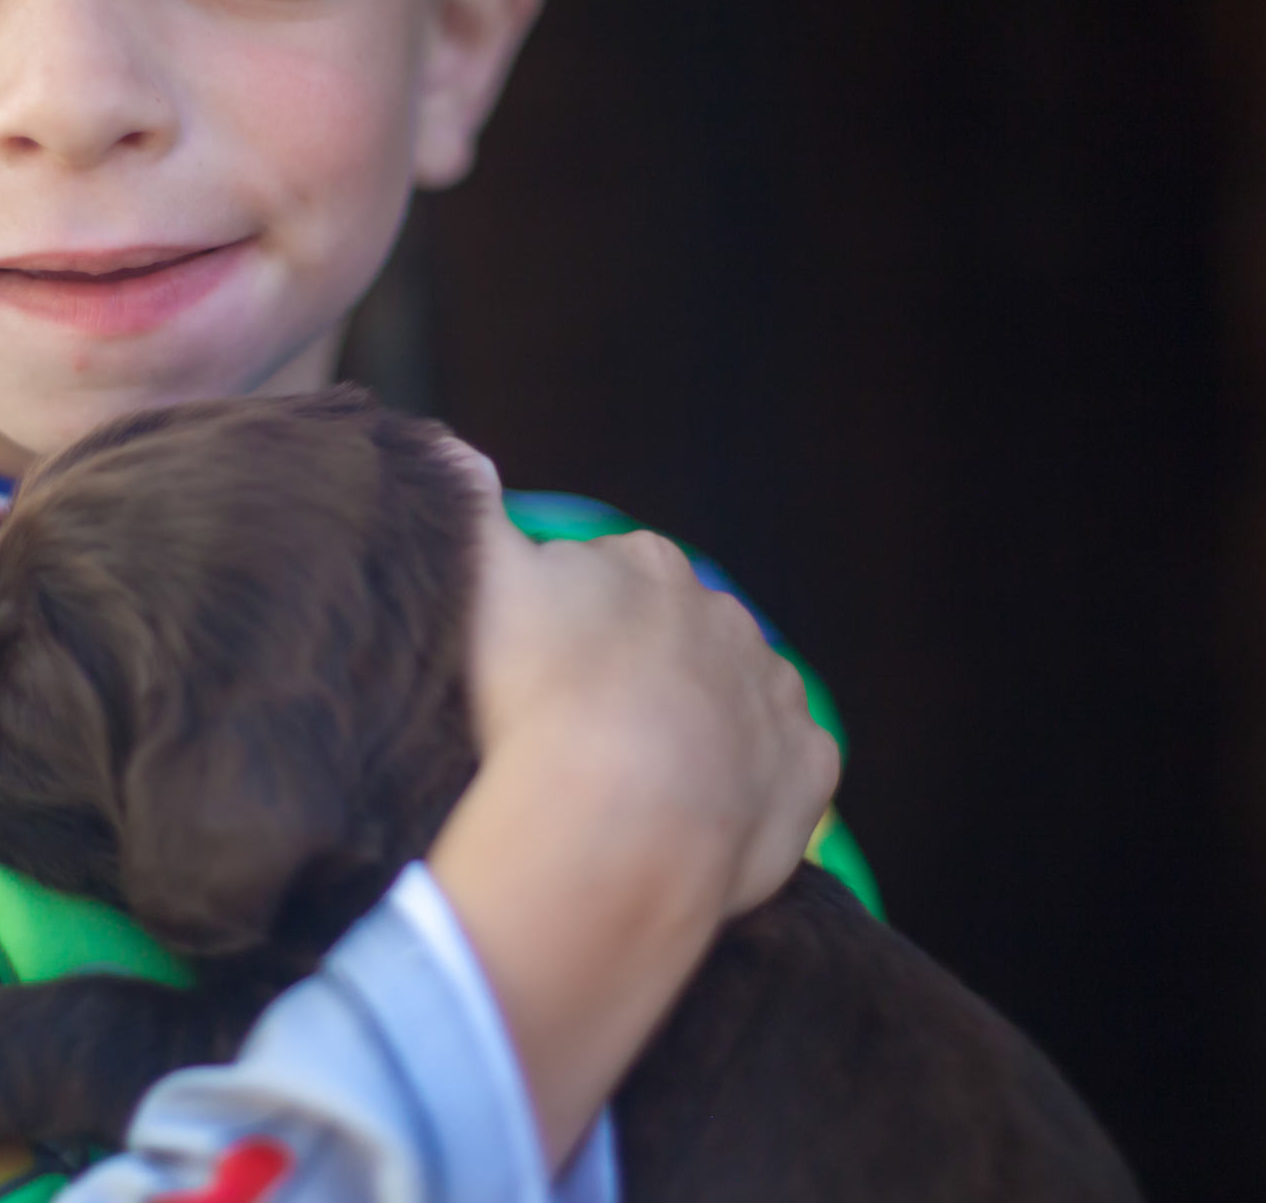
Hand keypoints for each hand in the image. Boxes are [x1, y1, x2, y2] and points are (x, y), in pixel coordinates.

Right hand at [456, 450, 836, 916]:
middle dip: (644, 668)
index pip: (609, 573)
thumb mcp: (482, 580)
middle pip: (677, 634)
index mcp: (647, 562)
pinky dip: (749, 784)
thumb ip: (471, 508)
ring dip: (703, 724)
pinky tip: (697, 812)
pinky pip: (781, 766)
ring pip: (736, 695)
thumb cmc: (538, 691)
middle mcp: (724, 612)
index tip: (542, 667)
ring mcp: (773, 688)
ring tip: (640, 777)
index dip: (573, 623)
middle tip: (586, 725)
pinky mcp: (807, 764)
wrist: (619, 814)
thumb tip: (458, 450)